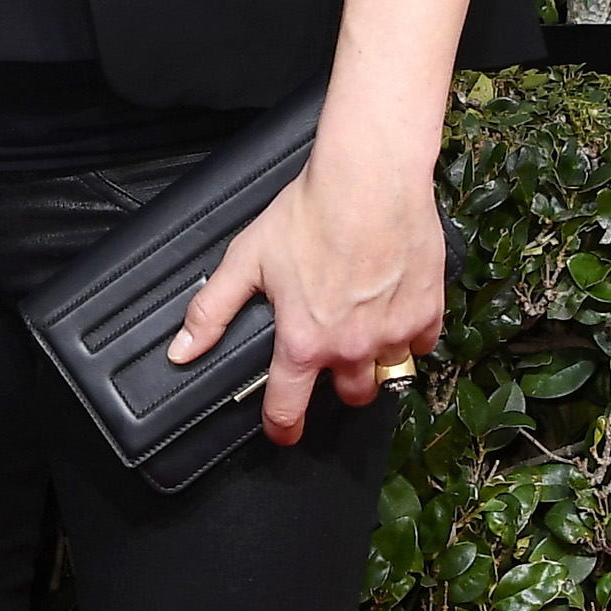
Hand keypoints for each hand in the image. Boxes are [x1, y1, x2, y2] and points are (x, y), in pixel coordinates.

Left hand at [165, 128, 445, 443]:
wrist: (368, 179)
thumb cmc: (310, 212)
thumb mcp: (247, 258)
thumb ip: (212, 310)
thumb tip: (183, 349)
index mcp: (304, 341)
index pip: (288, 410)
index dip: (281, 428)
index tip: (282, 431)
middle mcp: (350, 348)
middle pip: (350, 397)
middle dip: (338, 384)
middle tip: (330, 352)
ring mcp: (393, 334)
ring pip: (387, 371)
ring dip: (374, 357)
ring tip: (361, 324)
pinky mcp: (428, 313)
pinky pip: (420, 343)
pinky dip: (408, 331)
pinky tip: (392, 306)